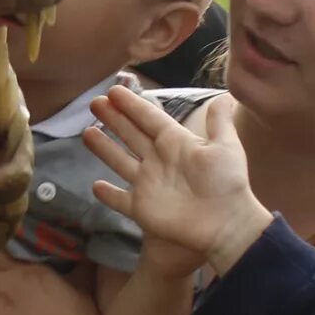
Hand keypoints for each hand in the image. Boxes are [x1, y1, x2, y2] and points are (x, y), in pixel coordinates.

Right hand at [80, 86, 273, 271]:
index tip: (114, 90)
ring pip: (120, 161)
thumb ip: (220, 122)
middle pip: (131, 134)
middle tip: (95, 102)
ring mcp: (148, 184)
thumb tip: (225, 95)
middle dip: (113, 118)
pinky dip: (108, 194)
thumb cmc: (227, 183)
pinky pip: (120, 199)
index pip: (149, 118)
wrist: (225, 223)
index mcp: (176, 142)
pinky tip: (95, 186)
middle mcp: (158, 160)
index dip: (132, 104)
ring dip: (104, 148)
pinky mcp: (142, 208)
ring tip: (87, 132)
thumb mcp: (226, 146)